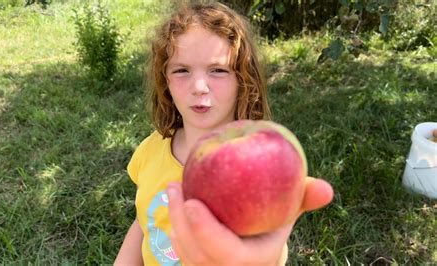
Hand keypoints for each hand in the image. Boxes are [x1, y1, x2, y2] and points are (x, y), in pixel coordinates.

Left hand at [166, 177, 332, 265]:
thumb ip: (303, 201)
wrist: (253, 257)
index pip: (226, 255)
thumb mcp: (287, 217)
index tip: (192, 203)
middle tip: (175, 186)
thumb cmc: (270, 231)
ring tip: (172, 187)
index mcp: (251, 262)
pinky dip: (175, 226)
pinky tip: (174, 200)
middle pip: (196, 254)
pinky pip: (181, 250)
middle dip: (181, 220)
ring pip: (184, 252)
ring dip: (174, 220)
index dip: (207, 232)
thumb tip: (326, 188)